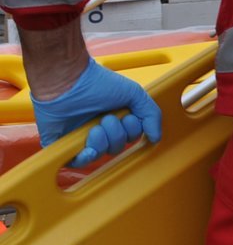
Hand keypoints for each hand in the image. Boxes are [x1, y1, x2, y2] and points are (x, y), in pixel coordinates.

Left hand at [32, 60, 161, 167]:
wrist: (66, 82)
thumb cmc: (96, 82)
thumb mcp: (134, 93)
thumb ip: (151, 114)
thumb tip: (155, 138)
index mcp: (115, 115)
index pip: (131, 136)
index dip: (132, 130)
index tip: (126, 116)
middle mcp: (99, 126)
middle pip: (117, 146)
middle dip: (116, 134)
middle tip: (107, 118)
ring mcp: (82, 136)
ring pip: (101, 154)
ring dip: (102, 142)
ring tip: (94, 128)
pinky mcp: (64, 143)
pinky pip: (79, 162)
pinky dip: (86, 158)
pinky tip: (88, 148)